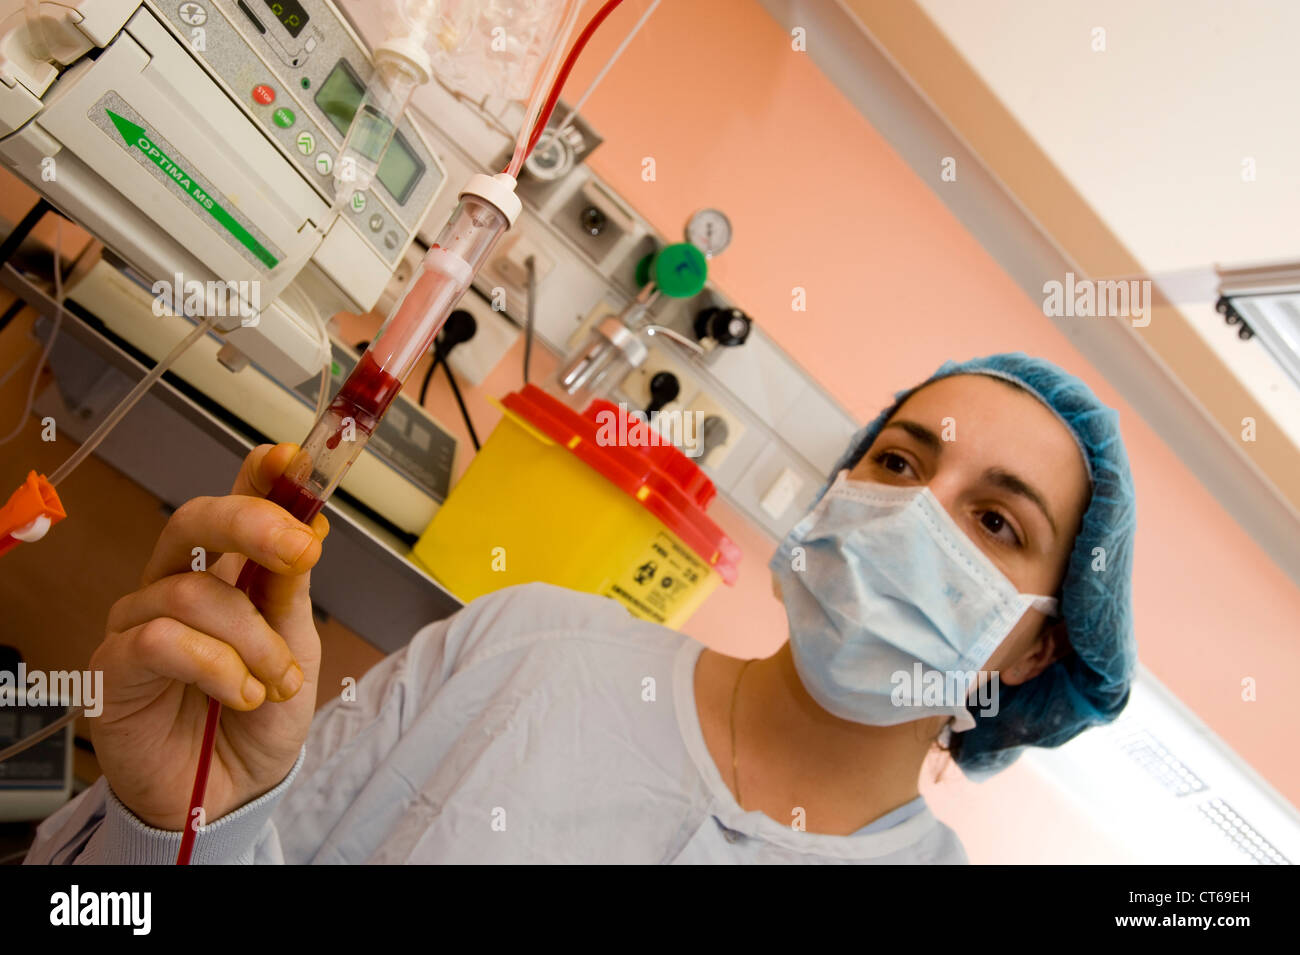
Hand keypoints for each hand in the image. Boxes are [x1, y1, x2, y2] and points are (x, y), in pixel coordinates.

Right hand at [89, 443, 328, 830]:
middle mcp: (177, 586)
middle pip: (195, 522)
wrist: (234, 791)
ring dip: (252, 639)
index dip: (258, 477)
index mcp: (226, 573)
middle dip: (252, 525)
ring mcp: (141, 622)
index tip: (291, 459)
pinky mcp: (116, 666)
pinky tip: (241, 694)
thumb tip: (308, 528)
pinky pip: (162, 640)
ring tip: (276, 681)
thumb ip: (291, 592)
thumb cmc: (260, 718)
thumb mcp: (296, 650)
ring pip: (194, 592)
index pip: (233, 507)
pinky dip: (217, 667)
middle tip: (299, 551)